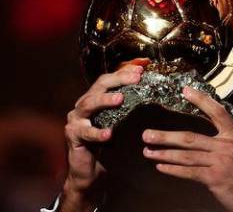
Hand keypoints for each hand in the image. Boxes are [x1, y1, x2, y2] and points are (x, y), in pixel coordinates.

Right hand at [61, 58, 148, 211]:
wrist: (88, 170)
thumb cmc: (107, 145)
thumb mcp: (120, 123)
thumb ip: (129, 109)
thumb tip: (152, 93)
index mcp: (95, 98)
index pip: (109, 80)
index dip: (124, 73)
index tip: (141, 69)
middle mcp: (84, 105)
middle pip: (99, 86)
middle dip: (118, 80)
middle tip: (135, 78)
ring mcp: (76, 120)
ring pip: (89, 104)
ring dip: (105, 100)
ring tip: (120, 99)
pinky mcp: (73, 135)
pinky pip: (85, 132)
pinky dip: (97, 132)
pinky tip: (109, 134)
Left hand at [142, 87, 232, 211]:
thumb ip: (225, 145)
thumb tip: (203, 144)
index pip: (217, 112)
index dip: (201, 100)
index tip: (186, 91)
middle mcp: (227, 146)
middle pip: (191, 137)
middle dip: (166, 136)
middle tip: (148, 134)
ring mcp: (220, 161)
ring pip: (186, 155)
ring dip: (164, 153)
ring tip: (149, 152)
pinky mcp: (214, 177)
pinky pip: (189, 172)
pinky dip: (173, 169)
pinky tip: (162, 167)